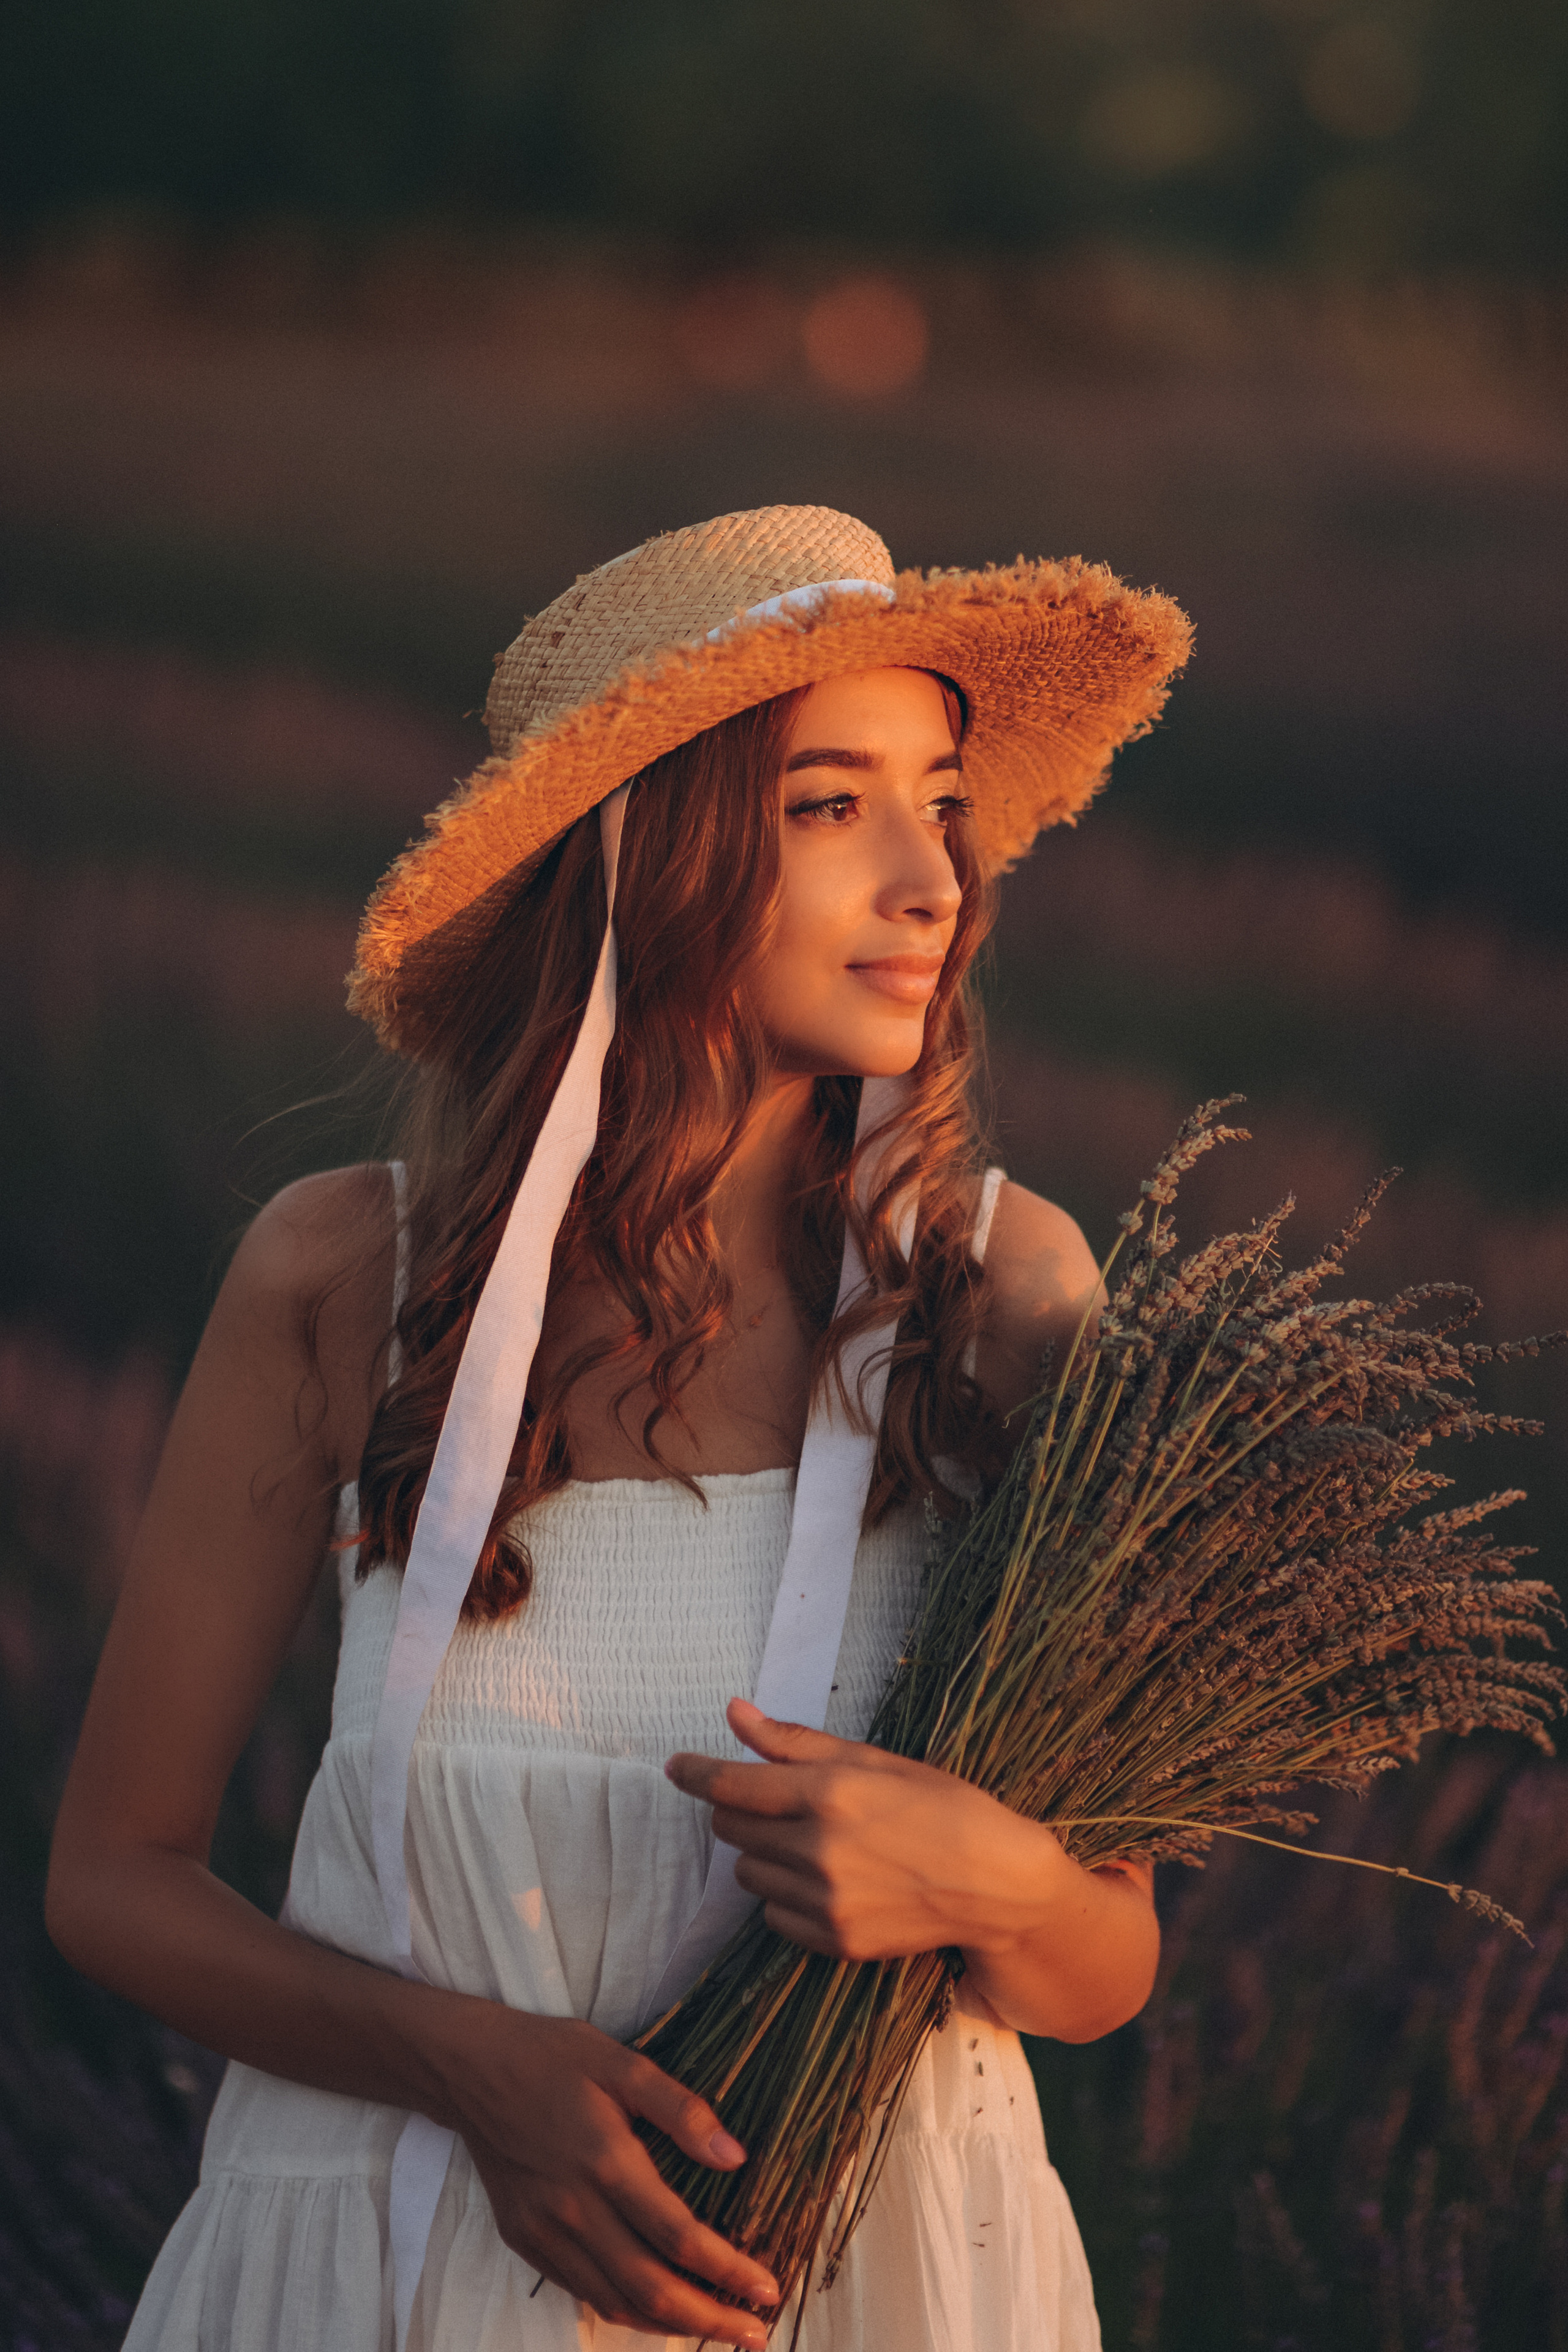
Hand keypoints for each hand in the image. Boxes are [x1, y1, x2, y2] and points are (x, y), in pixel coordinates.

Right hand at [433, 2004, 779, 2345]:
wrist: (470, 2069)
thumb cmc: (553, 2057)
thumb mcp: (623, 2063)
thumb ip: (681, 2110)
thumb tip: (736, 2157)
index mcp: (606, 2161)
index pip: (679, 2237)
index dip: (729, 2269)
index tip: (768, 2287)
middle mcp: (575, 2209)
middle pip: (652, 2288)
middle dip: (710, 2320)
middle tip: (756, 2333)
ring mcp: (545, 2232)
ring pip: (616, 2302)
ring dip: (672, 2326)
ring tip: (716, 2331)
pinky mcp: (525, 2240)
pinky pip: (583, 2291)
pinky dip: (626, 2310)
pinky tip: (657, 2309)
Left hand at [664, 1698, 1064, 1964]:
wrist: (998, 1884)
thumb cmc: (943, 1806)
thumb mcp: (874, 1759)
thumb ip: (796, 1741)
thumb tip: (735, 1713)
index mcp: (830, 1792)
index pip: (733, 1784)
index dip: (696, 1773)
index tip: (677, 1767)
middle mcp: (820, 1848)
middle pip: (733, 1830)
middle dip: (740, 1812)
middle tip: (774, 1803)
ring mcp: (827, 1901)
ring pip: (749, 1875)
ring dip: (763, 1854)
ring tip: (811, 1843)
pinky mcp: (836, 1941)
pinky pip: (775, 1916)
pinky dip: (786, 1896)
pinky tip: (827, 1881)